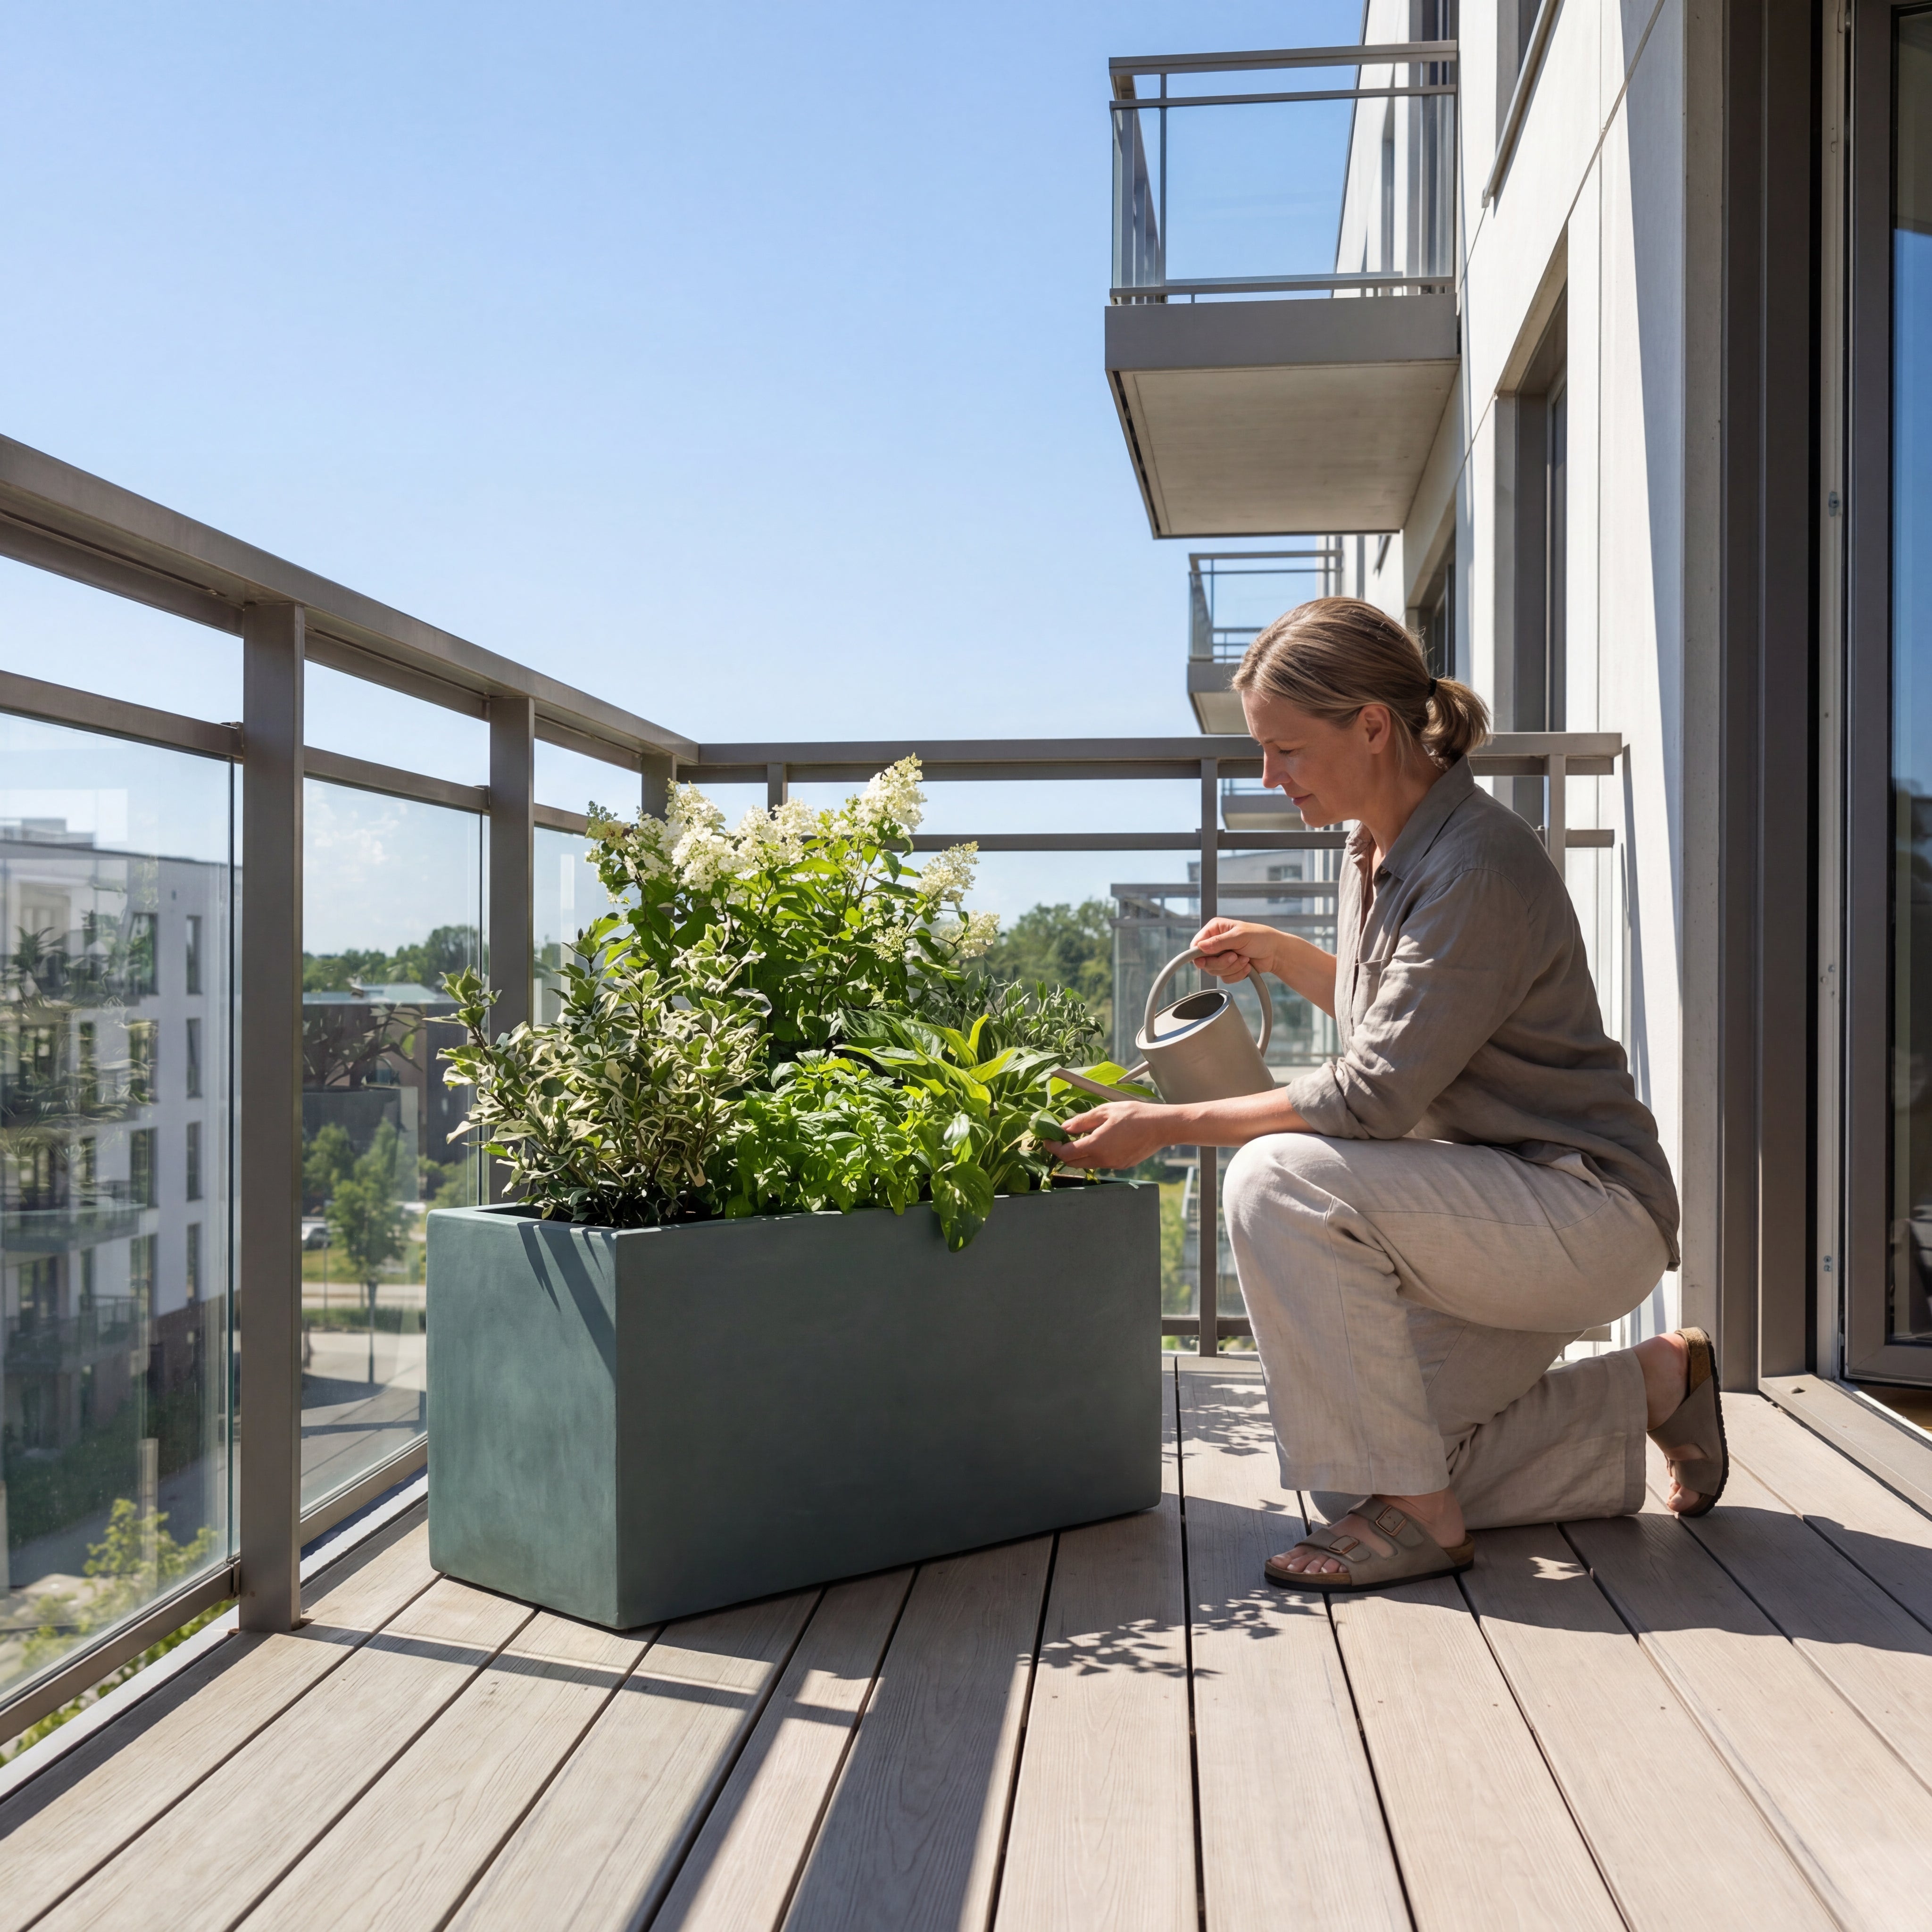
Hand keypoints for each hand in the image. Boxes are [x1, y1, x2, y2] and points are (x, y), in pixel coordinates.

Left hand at [1051, 1101, 1173, 1170]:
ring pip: (1088, 1163)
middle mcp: (1103, 1160)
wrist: (1162, 1127)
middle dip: (1063, 1152)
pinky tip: (1100, 1141)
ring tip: (1081, 1136)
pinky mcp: (1122, 1165)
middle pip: (1074, 1162)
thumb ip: (1082, 1121)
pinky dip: (1094, 1154)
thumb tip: (1065, 1127)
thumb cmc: (1135, 1115)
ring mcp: (1113, 1165)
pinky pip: (1101, 1162)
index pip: (1065, 1153)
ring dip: (1079, 1153)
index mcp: (1096, 1146)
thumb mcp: (1105, 1111)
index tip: (1047, 1139)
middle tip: (1060, 1138)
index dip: (1053, 1147)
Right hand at [1189, 917, 1275, 984]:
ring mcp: (1222, 957)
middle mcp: (1215, 943)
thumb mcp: (1240, 936)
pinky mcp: (1229, 969)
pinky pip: (1225, 978)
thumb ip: (1219, 942)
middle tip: (1234, 956)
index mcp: (1215, 929)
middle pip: (1204, 961)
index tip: (1204, 961)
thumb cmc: (1261, 938)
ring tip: (1245, 959)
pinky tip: (1247, 966)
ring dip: (1232, 968)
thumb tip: (1200, 947)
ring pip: (1215, 971)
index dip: (1198, 954)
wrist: (1276, 952)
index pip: (1196, 944)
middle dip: (1221, 962)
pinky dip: (1237, 974)